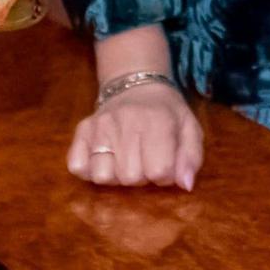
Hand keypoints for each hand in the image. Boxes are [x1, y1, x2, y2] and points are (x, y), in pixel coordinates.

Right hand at [70, 78, 203, 189]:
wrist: (135, 84)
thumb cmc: (166, 113)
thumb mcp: (189, 128)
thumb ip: (192, 157)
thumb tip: (185, 185)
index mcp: (157, 122)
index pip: (159, 171)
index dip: (165, 175)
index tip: (165, 164)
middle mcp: (125, 123)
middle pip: (130, 178)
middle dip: (141, 177)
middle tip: (144, 160)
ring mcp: (99, 126)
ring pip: (103, 176)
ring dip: (116, 176)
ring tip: (124, 160)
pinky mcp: (81, 131)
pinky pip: (77, 167)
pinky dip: (90, 170)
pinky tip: (105, 158)